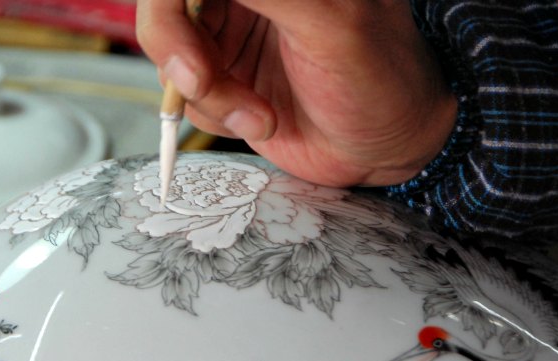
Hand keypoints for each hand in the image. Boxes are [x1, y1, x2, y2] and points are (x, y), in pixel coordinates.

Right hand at [137, 0, 456, 186]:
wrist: (387, 148)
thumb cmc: (381, 82)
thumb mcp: (330, 22)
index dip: (170, 8)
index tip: (183, 43)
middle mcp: (248, 1)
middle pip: (169, 10)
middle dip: (180, 53)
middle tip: (203, 83)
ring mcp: (233, 40)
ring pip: (173, 58)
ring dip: (209, 98)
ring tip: (260, 117)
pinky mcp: (227, 83)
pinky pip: (187, 99)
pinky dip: (216, 118)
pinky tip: (261, 121)